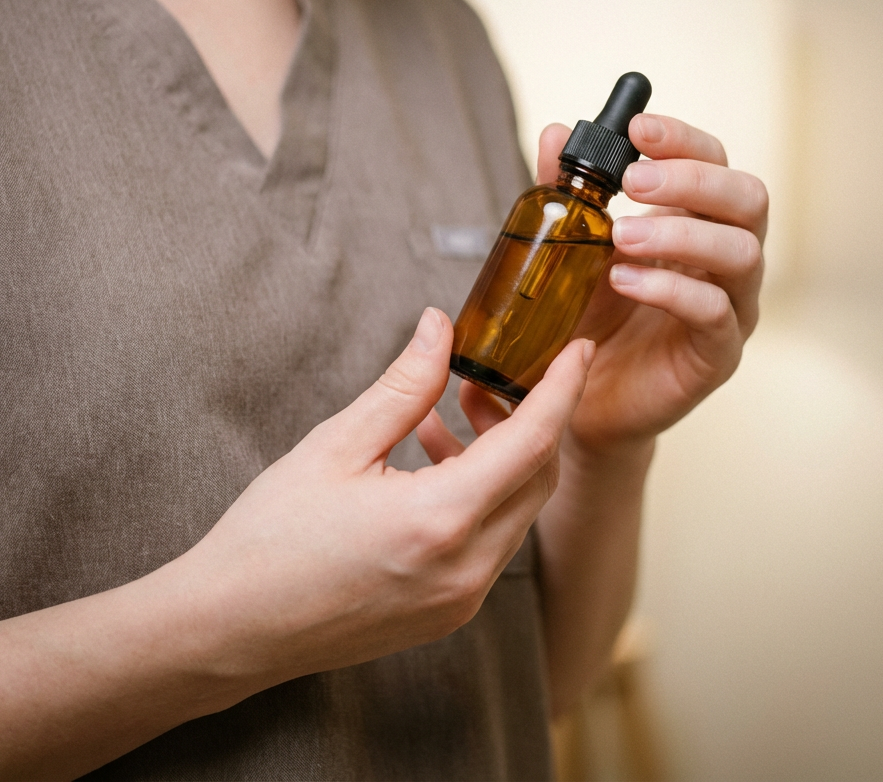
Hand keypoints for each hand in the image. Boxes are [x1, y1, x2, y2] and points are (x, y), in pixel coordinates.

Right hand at [183, 309, 594, 686]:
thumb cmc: (271, 536)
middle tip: (494, 377)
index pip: (533, 441)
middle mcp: (465, 569)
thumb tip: (440, 327)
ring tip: (453, 411)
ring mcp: (461, 600)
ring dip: (504, 456)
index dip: (562, 388)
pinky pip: (491, 541)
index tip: (578, 349)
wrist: (230, 629)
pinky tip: (434, 460)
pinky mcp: (448, 614)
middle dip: (532, 418)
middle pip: (538, 476)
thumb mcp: (337, 445)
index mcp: (440, 520)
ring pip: (518, 510)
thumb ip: (404, 384)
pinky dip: (483, 493)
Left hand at [534, 114, 767, 449]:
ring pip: (741, 252)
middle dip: (692, 180)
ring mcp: (731, 307)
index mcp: (699, 222)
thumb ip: (570, 192)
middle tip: (634, 180)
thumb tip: (556, 133)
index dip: (685, 140)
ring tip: (621, 236)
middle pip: (748, 198)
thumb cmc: (590, 318)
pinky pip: (713, 312)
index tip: (638, 129)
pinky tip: (623, 280)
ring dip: (680, 233)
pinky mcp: (717, 354)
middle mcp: (727, 259)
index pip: (716, 163)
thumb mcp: (575, 248)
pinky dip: (669, 289)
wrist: (582, 401)